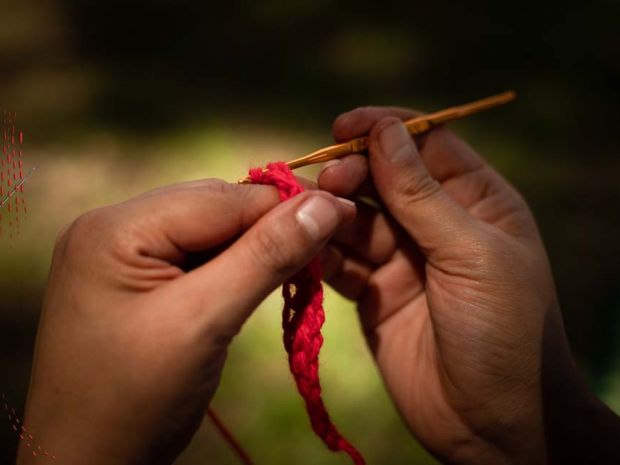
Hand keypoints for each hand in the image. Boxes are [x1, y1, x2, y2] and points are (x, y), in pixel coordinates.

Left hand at [17, 179, 354, 464]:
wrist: (87, 464)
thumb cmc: (137, 401)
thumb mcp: (205, 322)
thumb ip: (266, 256)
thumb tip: (325, 204)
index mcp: (116, 228)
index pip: (221, 198)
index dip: (284, 207)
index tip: (341, 217)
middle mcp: (113, 228)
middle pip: (215, 208)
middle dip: (269, 228)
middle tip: (322, 251)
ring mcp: (120, 252)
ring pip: (210, 231)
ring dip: (254, 248)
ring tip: (293, 269)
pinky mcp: (134, 278)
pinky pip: (196, 255)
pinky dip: (233, 266)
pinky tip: (251, 285)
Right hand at [317, 108, 603, 463]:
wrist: (494, 423)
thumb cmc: (505, 332)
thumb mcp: (472, 254)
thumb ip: (423, 194)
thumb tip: (385, 130)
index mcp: (476, 201)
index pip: (426, 144)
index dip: (385, 129)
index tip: (343, 126)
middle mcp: (437, 224)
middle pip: (383, 178)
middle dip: (351, 173)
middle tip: (326, 182)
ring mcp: (403, 259)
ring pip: (355, 219)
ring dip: (329, 214)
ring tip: (305, 216)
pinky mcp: (373, 294)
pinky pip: (340, 262)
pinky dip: (320, 254)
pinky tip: (305, 251)